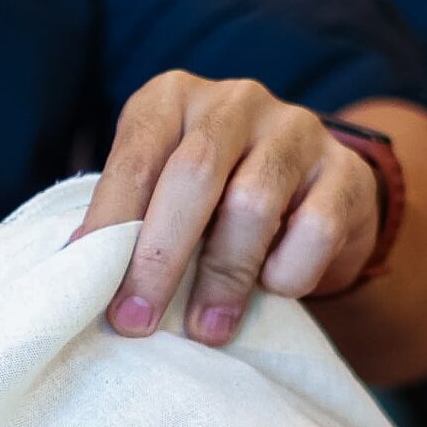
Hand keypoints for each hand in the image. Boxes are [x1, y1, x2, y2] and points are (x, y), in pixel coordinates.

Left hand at [78, 71, 380, 345]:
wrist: (312, 202)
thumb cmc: (215, 206)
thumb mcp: (164, 197)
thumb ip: (130, 218)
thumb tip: (80, 267)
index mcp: (174, 97)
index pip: (136, 156)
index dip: (111, 225)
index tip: (94, 289)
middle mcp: (235, 100)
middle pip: (193, 174)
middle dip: (160, 256)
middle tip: (137, 321)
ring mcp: (296, 129)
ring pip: (254, 202)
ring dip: (223, 278)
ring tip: (206, 330)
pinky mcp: (346, 171)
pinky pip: (315, 229)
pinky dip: (289, 272)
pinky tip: (274, 291)